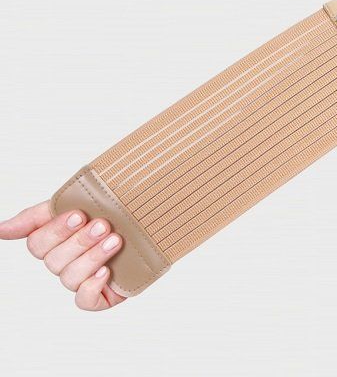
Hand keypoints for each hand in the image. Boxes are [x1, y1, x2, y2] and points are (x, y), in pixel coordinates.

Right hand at [0, 201, 125, 310]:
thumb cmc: (115, 210)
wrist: (155, 217)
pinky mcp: (101, 296)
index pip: (37, 243)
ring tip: (115, 240)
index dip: (55, 231)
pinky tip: (107, 272)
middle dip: (80, 241)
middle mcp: (66, 262)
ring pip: (70, 278)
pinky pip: (85, 301)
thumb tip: (0, 229)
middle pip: (54, 261)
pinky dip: (92, 287)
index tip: (79, 214)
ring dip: (92, 257)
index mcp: (57, 240)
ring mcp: (83, 279)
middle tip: (103, 225)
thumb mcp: (79, 201)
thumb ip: (39, 214)